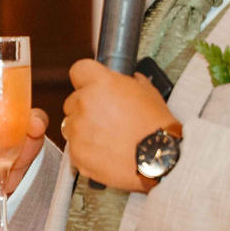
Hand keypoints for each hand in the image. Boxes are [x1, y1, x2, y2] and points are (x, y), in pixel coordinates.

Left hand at [62, 58, 179, 192]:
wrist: (158, 160)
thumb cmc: (156, 126)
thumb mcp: (147, 91)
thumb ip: (127, 82)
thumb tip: (124, 81)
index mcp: (100, 83)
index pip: (78, 70)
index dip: (86, 78)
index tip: (91, 85)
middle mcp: (84, 103)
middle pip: (73, 100)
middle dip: (85, 107)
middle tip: (106, 118)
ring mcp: (77, 129)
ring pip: (71, 124)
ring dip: (83, 129)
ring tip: (107, 138)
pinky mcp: (76, 152)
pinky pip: (74, 147)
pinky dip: (86, 149)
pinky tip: (105, 152)